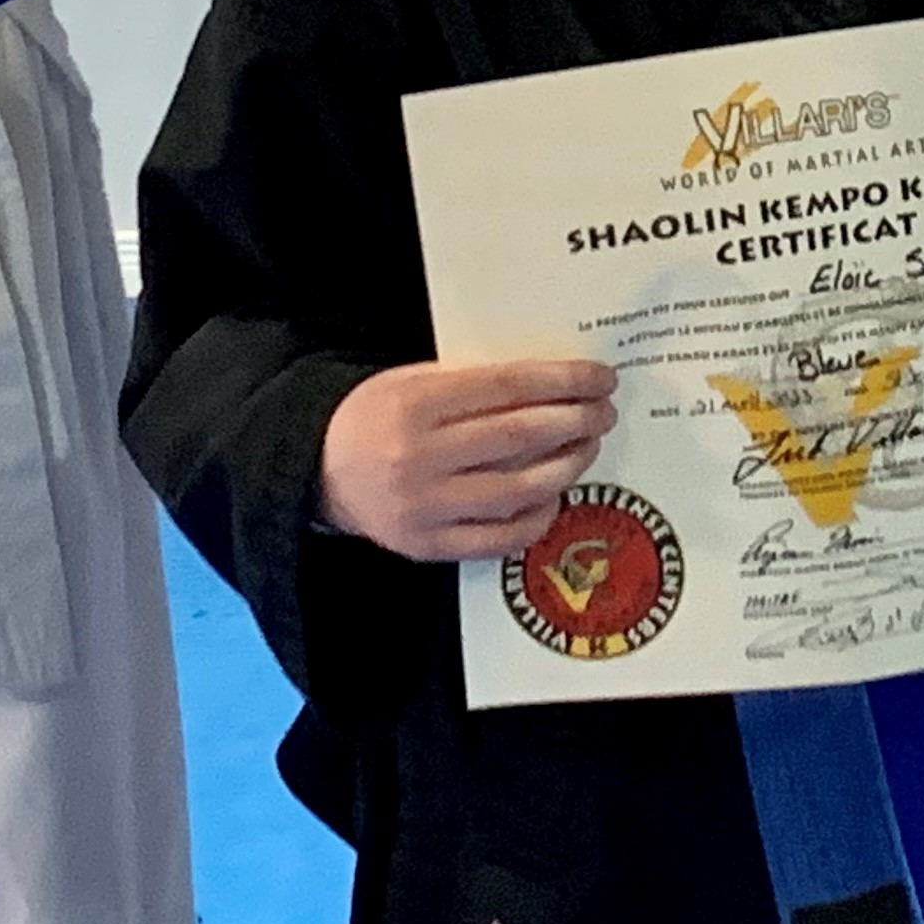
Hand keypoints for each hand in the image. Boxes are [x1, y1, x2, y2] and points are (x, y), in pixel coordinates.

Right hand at [318, 358, 617, 561]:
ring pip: (516, 490)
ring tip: (587, 447)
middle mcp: (421, 457)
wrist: (319, 469)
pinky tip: (554, 495)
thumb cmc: (375, 415)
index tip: (598, 377)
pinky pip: (498, 538)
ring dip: (565, 466)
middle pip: (518, 438)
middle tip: (604, 411)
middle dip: (574, 422)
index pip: (507, 388)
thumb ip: (472, 383)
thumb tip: (551, 384)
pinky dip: (536, 517)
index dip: (561, 382)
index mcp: (416, 404)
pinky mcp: (428, 546)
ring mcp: (426, 507)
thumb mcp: (411, 379)